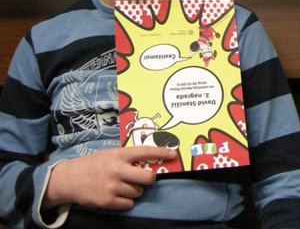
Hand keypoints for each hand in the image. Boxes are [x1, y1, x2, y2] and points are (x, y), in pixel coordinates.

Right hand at [43, 146, 176, 211]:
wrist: (69, 179)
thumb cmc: (93, 165)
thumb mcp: (110, 154)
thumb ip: (127, 157)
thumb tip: (150, 162)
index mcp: (119, 155)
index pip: (146, 152)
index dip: (162, 152)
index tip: (173, 154)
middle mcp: (117, 170)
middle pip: (147, 178)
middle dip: (149, 179)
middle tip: (144, 179)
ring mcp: (112, 187)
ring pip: (138, 192)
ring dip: (135, 190)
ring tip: (123, 186)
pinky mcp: (107, 201)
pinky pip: (129, 204)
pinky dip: (126, 201)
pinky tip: (117, 195)